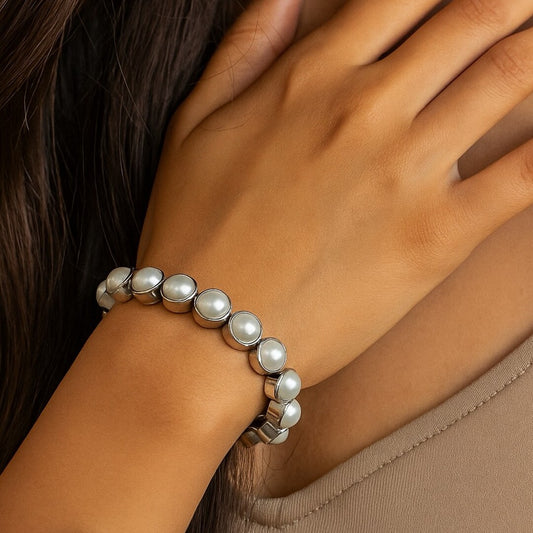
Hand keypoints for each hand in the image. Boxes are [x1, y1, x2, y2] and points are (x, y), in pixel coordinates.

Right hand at [138, 0, 532, 388]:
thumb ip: (243, 50)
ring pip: (510, 79)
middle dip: (510, 4)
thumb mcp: (194, 126)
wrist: (210, 332)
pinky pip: (523, 176)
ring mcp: (407, 172)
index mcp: (310, 79)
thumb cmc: (193, 231)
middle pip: (474, 18)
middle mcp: (366, 110)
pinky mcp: (436, 238)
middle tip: (522, 9)